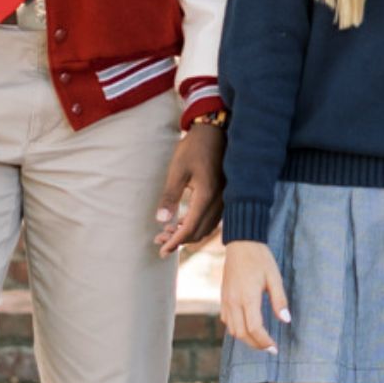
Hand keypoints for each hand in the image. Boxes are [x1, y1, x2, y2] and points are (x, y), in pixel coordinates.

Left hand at [153, 121, 226, 256]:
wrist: (215, 132)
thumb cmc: (194, 148)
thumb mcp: (177, 170)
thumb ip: (170, 196)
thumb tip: (161, 221)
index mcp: (207, 196)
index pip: (190, 228)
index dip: (175, 241)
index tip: (161, 250)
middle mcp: (219, 201)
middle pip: (200, 231)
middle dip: (179, 240)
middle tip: (159, 241)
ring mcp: (224, 198)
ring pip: (207, 226)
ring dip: (188, 233)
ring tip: (168, 232)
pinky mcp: (224, 195)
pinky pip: (212, 218)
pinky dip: (197, 224)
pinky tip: (183, 220)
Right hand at [220, 240, 289, 352]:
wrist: (241, 244)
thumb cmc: (260, 259)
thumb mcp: (275, 277)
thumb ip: (280, 300)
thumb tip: (286, 320)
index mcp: (247, 297)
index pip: (254, 328)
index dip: (264, 341)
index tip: (275, 348)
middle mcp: (233, 302)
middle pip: (241, 334)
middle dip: (255, 344)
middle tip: (269, 348)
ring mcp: (225, 301)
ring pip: (232, 330)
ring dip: (246, 339)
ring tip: (261, 341)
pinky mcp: (222, 299)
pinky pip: (227, 321)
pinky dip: (237, 329)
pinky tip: (248, 328)